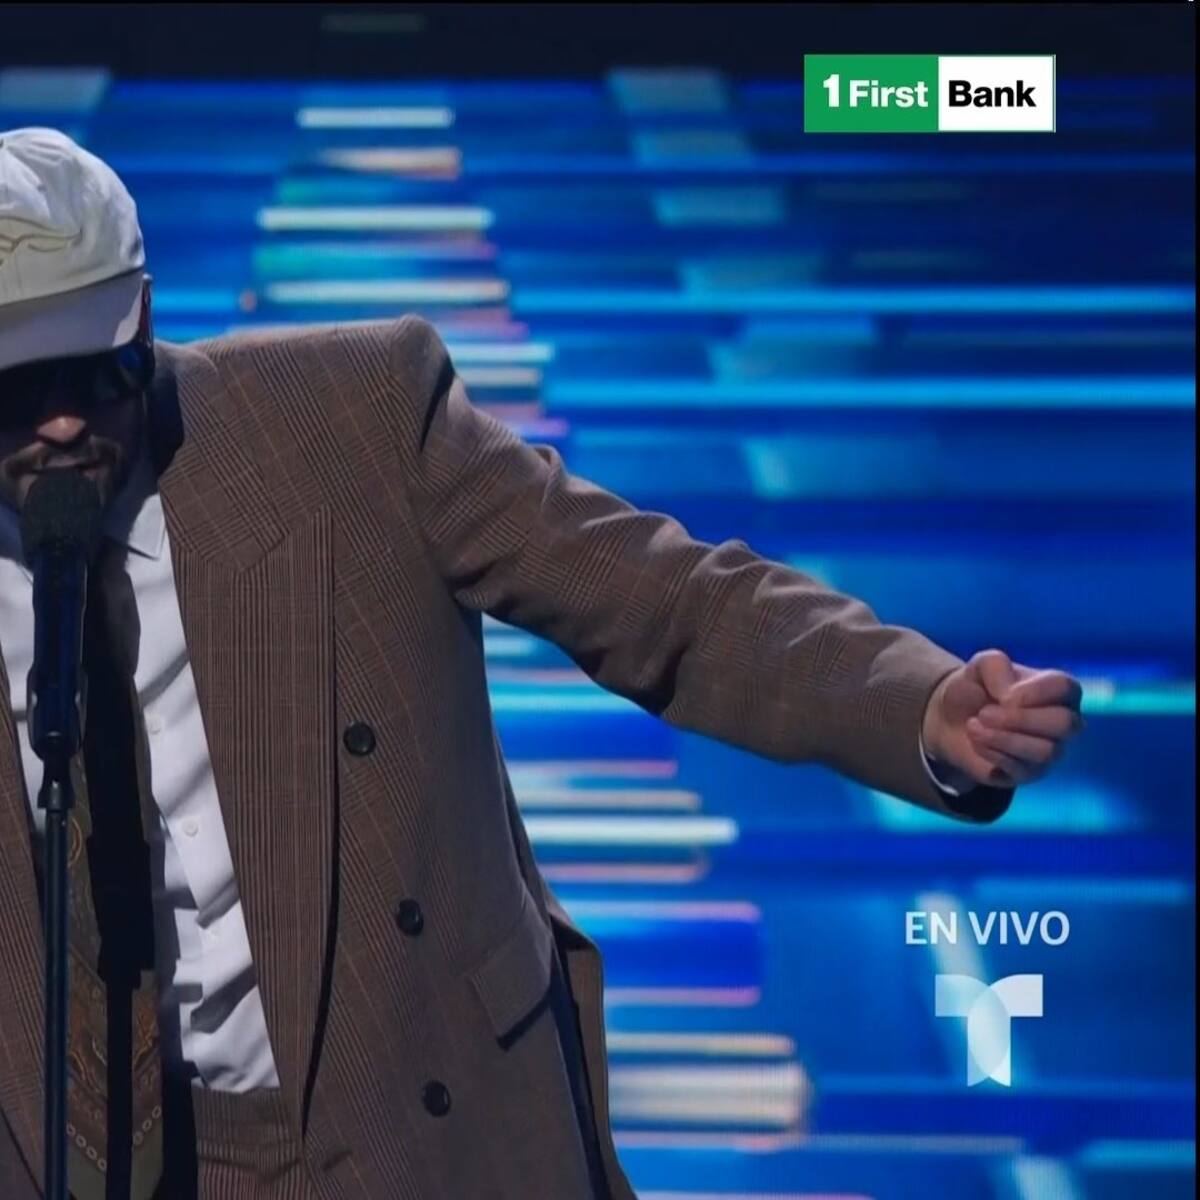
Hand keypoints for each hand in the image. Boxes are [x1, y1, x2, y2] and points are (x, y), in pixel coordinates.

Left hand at [922, 649, 1085, 789]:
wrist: (951, 719)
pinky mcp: (1030, 773)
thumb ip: (996, 665)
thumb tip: (1011, 698)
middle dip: (1019, 719)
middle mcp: (1063, 721)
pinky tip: (976, 741)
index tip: (1004, 696)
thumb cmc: (976, 688)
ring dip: (1002, 738)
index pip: (1065, 688)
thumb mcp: (981, 665)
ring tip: (973, 726)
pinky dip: (992, 753)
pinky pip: (1022, 770)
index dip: (1035, 692)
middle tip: (984, 713)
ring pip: (1046, 751)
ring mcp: (1050, 750)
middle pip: (1065, 724)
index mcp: (1057, 689)